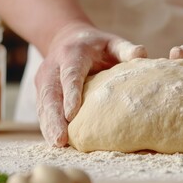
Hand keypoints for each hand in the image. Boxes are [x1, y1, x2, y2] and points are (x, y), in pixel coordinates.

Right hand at [35, 23, 146, 146]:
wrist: (67, 38)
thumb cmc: (96, 45)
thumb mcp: (112, 42)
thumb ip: (125, 49)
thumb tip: (142, 53)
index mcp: (72, 54)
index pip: (70, 75)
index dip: (70, 94)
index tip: (72, 114)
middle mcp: (53, 66)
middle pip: (51, 93)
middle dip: (54, 117)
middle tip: (60, 139)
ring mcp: (44, 78)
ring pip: (43, 103)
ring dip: (48, 125)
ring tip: (57, 144)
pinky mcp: (40, 89)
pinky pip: (42, 108)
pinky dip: (47, 125)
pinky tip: (54, 140)